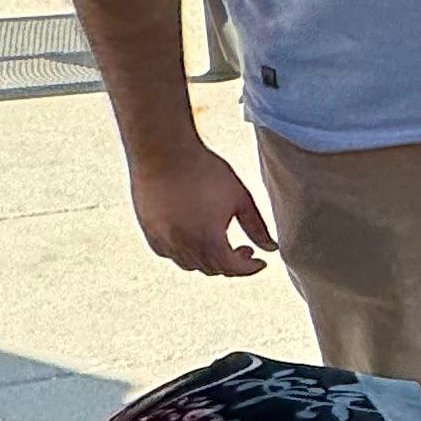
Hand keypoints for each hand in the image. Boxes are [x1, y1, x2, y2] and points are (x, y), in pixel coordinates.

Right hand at [130, 137, 272, 277]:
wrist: (163, 150)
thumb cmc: (203, 170)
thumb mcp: (240, 198)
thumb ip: (257, 227)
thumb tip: (271, 248)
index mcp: (209, 242)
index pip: (233, 269)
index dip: (250, 268)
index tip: (259, 262)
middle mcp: (183, 247)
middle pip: (212, 269)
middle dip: (231, 263)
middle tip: (242, 249)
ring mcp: (163, 241)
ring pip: (190, 264)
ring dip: (208, 260)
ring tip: (218, 241)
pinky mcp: (149, 232)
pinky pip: (170, 253)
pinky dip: (184, 252)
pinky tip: (193, 236)